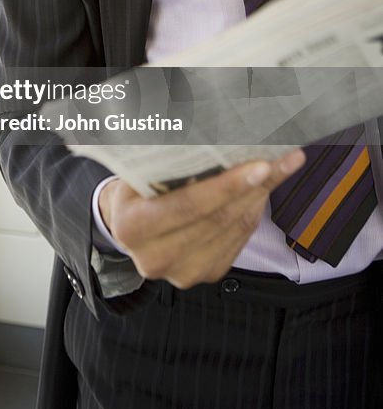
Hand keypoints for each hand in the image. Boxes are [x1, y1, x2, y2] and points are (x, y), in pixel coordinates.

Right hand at [98, 150, 305, 288]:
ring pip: (234, 228)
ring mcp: (183, 272)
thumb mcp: (136, 171)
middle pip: (218, 218)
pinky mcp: (206, 274)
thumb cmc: (133, 188)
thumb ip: (167, 161)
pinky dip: (253, 211)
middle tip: (282, 159)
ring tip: (281, 166)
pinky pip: (239, 239)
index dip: (227, 186)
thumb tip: (212, 135)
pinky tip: (263, 188)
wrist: (127, 225)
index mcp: (133, 228)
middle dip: (255, 186)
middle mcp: (157, 258)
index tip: (261, 165)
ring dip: (260, 196)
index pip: (188, 205)